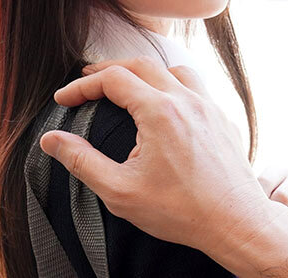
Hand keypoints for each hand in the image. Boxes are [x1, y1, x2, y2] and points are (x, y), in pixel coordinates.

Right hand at [38, 56, 277, 256]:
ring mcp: (208, 107)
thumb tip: (51, 140)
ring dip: (146, 73)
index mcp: (160, 111)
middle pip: (141, 64)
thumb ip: (81, 161)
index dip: (82, 86)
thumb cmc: (181, 211)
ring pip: (174, 70)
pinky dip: (174, 86)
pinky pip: (196, 88)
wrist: (235, 222)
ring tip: (128, 87)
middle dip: (109, 70)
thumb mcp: (120, 191)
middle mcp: (187, 100)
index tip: (64, 100)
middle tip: (88, 82)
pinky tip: (166, 107)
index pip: (113, 79)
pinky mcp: (223, 118)